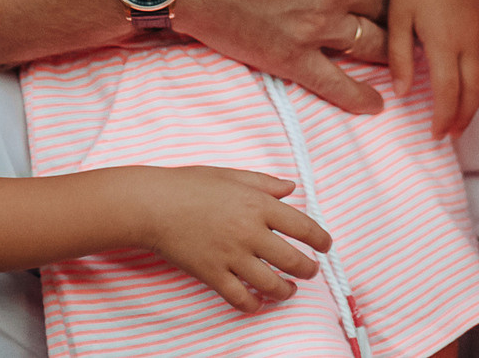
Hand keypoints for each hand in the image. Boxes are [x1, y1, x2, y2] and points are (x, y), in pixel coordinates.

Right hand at [127, 166, 330, 310]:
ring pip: (272, 284)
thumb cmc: (190, 185)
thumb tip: (291, 188)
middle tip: (310, 270)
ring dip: (287, 291)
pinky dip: (254, 304)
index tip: (325, 245)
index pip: (303, 226)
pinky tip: (258, 301)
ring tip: (289, 289)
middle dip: (309, 269)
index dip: (321, 239)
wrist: (153, 205)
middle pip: (294, 260)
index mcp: (257, 204)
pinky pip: (240, 298)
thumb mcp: (231, 175)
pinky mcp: (213, 274)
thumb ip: (264, 183)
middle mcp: (249, 232)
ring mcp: (231, 255)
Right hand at [166, 0, 390, 113]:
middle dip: (375, 1)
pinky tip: (374, 103)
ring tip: (385, 51)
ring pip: (369, 41)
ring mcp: (317, 25)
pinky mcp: (292, 58)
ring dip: (380, 45)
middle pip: (378, 0)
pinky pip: (337, 85)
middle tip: (367, 5)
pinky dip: (359, 97)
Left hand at [385, 0, 478, 137]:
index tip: (436, 135)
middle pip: (473, 91)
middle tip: (452, 132)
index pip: (448, 93)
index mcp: (445, 42)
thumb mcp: (398, 20)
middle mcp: (471, 40)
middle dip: (463, 117)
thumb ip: (400, 59)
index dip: (443, 118)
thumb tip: (403, 93)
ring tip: (467, 113)